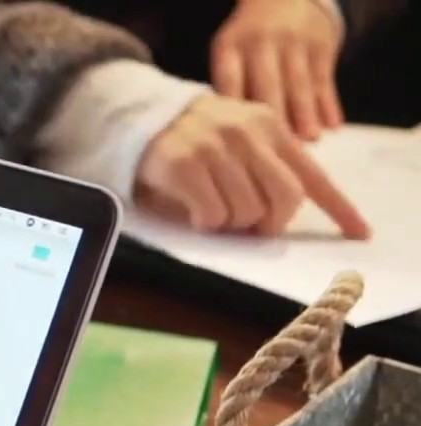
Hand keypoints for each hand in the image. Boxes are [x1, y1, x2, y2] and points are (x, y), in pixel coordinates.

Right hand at [134, 94, 369, 237]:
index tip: (360, 233)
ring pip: (247, 211)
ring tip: (214, 210)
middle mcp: (248, 133)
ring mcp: (215, 147)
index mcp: (270, 127)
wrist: (140, 117)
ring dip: (231, 224)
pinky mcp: (185, 165)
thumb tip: (281, 216)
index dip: (339, 208)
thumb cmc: (195, 139)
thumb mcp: (241, 139)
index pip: (313, 174)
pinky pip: (212, 214)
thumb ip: (267, 167)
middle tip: (250, 225)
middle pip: (284, 199)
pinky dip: (206, 223)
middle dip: (270, 222)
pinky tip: (195, 211)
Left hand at [212, 0, 343, 138]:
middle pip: (266, 84)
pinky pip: (324, 77)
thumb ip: (231, 88)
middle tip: (279, 148)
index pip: (229, 79)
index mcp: (230, 46)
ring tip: (310, 140)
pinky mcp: (321, 43)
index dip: (233, 110)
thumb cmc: (248, 42)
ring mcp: (293, 41)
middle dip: (275, 117)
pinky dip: (329, 103)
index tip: (235, 139)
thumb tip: (233, 138)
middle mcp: (260, 42)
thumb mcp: (231, 53)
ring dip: (306, 113)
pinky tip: (333, 125)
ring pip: (299, 82)